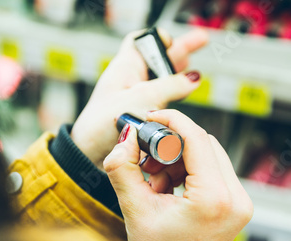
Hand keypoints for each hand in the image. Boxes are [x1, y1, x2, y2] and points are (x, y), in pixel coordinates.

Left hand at [71, 29, 207, 167]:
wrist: (89, 153)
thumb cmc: (102, 123)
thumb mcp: (143, 98)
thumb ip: (171, 86)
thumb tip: (193, 79)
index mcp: (126, 66)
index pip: (141, 41)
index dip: (158, 39)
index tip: (173, 42)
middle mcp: (131, 80)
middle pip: (158, 58)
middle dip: (179, 50)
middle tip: (201, 41)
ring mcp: (135, 98)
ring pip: (161, 80)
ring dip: (178, 75)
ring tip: (196, 70)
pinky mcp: (139, 116)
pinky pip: (160, 101)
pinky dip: (173, 97)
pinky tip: (183, 96)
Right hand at [103, 109, 253, 240]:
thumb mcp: (135, 211)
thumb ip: (123, 169)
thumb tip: (125, 137)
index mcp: (213, 199)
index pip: (196, 138)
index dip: (171, 121)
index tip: (150, 117)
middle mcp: (235, 197)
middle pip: (204, 143)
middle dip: (172, 142)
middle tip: (146, 155)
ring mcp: (240, 200)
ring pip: (209, 153)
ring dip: (179, 156)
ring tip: (155, 178)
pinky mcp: (237, 203)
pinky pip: (214, 168)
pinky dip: (189, 168)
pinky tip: (169, 185)